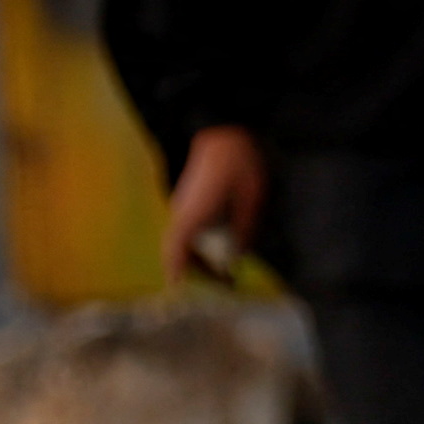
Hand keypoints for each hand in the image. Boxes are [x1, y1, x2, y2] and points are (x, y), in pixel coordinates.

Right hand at [166, 125, 266, 279]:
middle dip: (197, 272)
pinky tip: (219, 254)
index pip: (175, 247)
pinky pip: (188, 233)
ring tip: (225, 276)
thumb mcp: (249, 200)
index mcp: (194, 213)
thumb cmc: (239, 166)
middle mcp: (182, 213)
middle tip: (224, 286)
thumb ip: (243, 230)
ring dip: (199, 260)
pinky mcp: (189, 204)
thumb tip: (236, 258)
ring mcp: (183, 208)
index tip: (175, 288)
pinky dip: (199, 248)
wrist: (224, 135)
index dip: (174, 268)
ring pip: (183, 242)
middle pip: (179, 251)